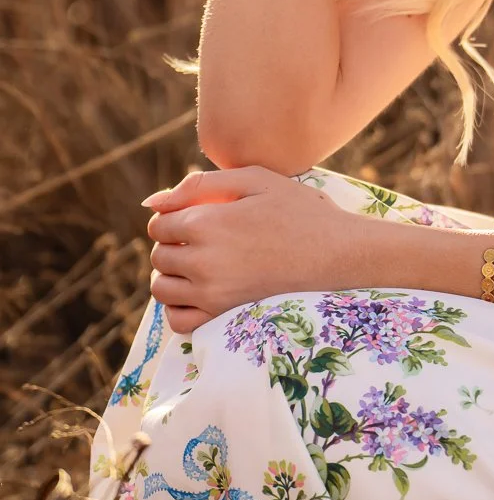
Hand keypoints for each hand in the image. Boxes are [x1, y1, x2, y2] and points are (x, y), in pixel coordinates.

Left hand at [143, 166, 352, 333]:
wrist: (335, 252)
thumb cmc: (298, 210)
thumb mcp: (255, 180)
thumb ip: (201, 184)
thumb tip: (152, 201)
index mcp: (207, 222)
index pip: (159, 223)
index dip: (172, 217)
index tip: (194, 217)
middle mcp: (203, 260)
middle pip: (158, 255)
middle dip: (172, 244)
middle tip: (202, 240)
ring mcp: (212, 293)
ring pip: (162, 288)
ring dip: (171, 275)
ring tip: (197, 265)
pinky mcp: (223, 316)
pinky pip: (178, 320)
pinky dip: (178, 307)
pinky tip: (197, 293)